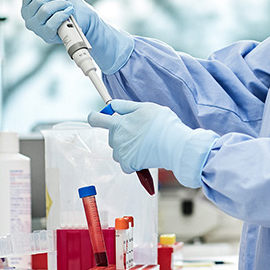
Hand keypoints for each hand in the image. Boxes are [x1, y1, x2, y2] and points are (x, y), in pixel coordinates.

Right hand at [20, 0, 133, 72]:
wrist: (83, 17)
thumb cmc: (66, 2)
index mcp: (26, 5)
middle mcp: (27, 17)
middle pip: (38, 0)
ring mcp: (36, 28)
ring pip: (45, 9)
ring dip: (61, 4)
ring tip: (68, 5)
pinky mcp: (46, 35)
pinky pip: (52, 22)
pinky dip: (63, 14)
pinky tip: (69, 12)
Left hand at [88, 100, 217, 188]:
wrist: (174, 144)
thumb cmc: (162, 125)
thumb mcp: (144, 107)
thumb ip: (125, 106)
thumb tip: (113, 105)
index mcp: (118, 123)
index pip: (96, 119)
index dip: (95, 117)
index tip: (97, 117)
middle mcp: (116, 138)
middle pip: (112, 136)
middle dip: (121, 133)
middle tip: (139, 132)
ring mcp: (121, 153)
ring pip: (118, 150)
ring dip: (127, 147)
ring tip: (144, 144)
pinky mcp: (127, 165)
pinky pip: (125, 163)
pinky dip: (133, 161)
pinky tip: (144, 155)